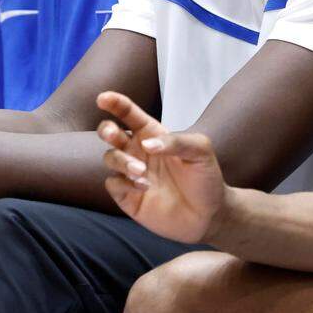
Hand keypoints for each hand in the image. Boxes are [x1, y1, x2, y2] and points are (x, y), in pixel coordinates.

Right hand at [96, 92, 225, 243]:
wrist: (209, 214)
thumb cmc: (205, 177)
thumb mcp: (200, 151)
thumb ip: (176, 141)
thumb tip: (147, 144)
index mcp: (152, 134)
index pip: (129, 114)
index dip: (115, 103)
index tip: (103, 98)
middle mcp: (138, 150)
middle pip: (109, 132)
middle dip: (107, 129)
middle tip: (115, 135)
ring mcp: (131, 173)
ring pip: (109, 157)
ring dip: (121, 161)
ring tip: (142, 171)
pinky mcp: (127, 196)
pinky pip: (112, 183)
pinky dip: (123, 183)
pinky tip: (144, 187)